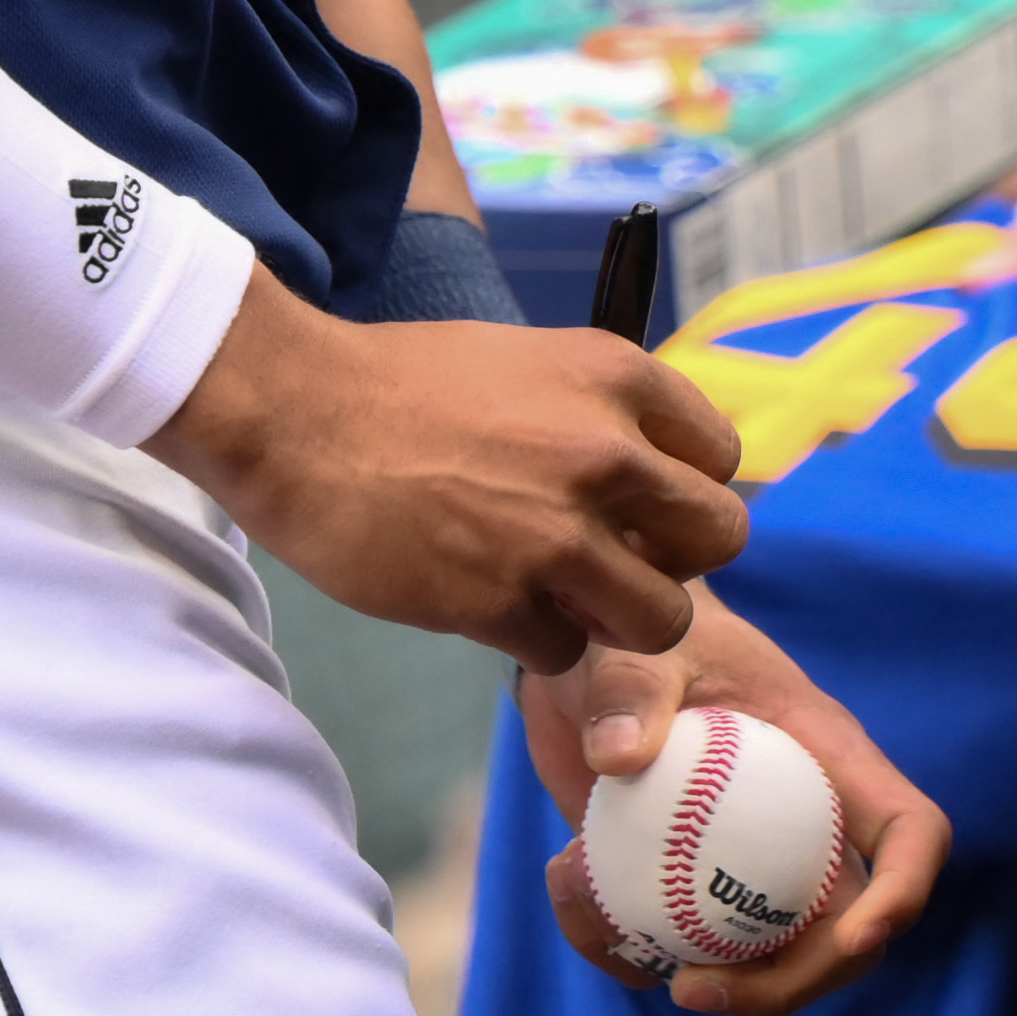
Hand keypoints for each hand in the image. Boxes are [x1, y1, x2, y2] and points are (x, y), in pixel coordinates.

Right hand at [149, 272, 747, 675]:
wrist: (295, 412)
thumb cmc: (400, 385)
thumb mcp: (527, 362)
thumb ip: (597, 413)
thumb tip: (648, 475)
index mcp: (616, 378)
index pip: (721, 458)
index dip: (686, 493)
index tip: (645, 509)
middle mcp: (604, 452)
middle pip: (720, 539)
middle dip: (676, 563)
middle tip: (620, 565)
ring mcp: (554, 532)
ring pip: (662, 619)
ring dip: (618, 623)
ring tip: (564, 600)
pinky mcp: (498, 600)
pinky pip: (565, 653)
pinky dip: (534, 644)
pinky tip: (490, 606)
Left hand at [519, 587, 951, 1015]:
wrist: (591, 661)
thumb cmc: (642, 635)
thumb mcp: (639, 647)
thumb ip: (632, 690)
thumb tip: (618, 758)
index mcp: (830, 762)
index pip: (907, 832)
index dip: (902, 893)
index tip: (855, 939)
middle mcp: (802, 827)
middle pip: (842, 935)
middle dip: (784, 986)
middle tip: (690, 989)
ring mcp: (745, 869)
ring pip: (754, 964)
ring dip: (672, 967)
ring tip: (585, 898)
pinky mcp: (683, 893)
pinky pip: (668, 951)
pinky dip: (614, 943)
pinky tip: (562, 877)